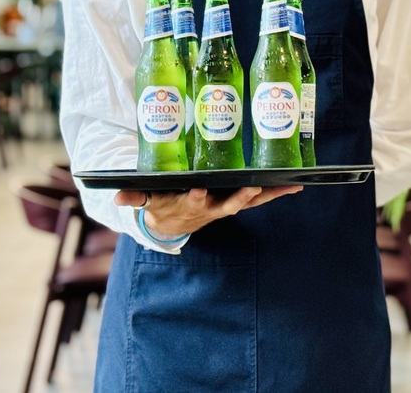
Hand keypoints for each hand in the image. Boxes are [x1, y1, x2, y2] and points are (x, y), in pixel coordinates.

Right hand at [114, 186, 302, 237]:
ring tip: (290, 186)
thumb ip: (133, 197)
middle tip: (252, 188)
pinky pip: (259, 197)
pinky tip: (295, 185)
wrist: (173, 224)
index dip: (193, 198)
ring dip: (268, 194)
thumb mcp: (146, 201)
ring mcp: (225, 206)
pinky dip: (275, 192)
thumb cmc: (161, 205)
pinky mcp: (237, 201)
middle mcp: (210, 208)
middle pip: (227, 204)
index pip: (190, 202)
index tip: (195, 190)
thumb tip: (115, 197)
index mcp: (188, 205)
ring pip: (249, 201)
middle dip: (239, 197)